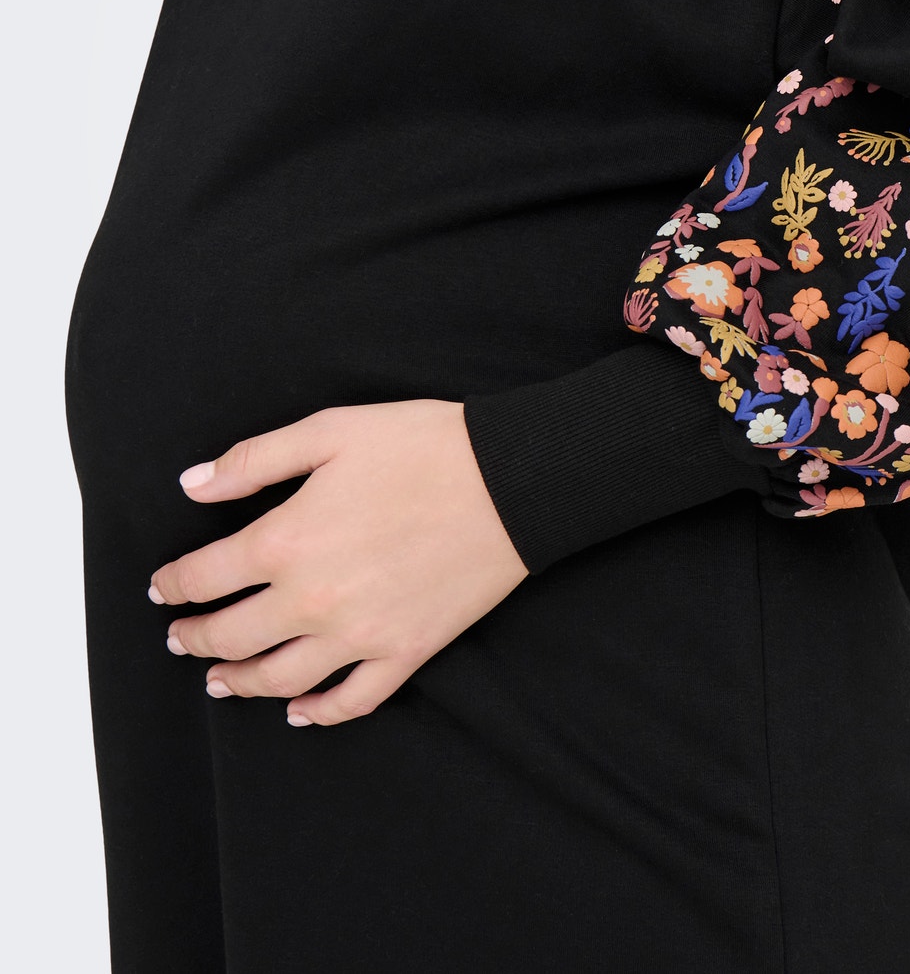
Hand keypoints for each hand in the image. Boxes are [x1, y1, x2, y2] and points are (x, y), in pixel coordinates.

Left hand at [147, 399, 526, 726]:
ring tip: (219, 679)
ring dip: (240, 683)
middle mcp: (312, 600)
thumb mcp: (330, 431)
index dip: (175, 584)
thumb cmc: (422, 446)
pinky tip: (299, 712)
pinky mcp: (406, 652)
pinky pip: (352, 700)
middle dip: (195, 638)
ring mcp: (359, 635)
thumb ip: (254, 459)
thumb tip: (193, 484)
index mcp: (286, 540)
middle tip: (179, 637)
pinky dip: (318, 714)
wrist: (511, 480)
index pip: (206, 576)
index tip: (163, 587)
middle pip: (232, 638)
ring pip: (280, 679)